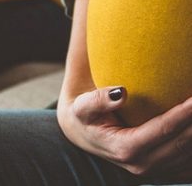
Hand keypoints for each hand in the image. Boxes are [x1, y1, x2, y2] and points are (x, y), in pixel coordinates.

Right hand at [58, 86, 191, 180]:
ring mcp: (152, 172)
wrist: (83, 133)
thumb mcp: (83, 106)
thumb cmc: (84, 115)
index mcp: (125, 148)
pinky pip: (185, 164)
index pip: (163, 129)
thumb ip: (99, 99)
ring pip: (187, 156)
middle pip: (181, 144)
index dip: (183, 113)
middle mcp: (141, 165)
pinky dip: (191, 146)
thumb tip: (121, 92)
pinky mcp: (160, 172)